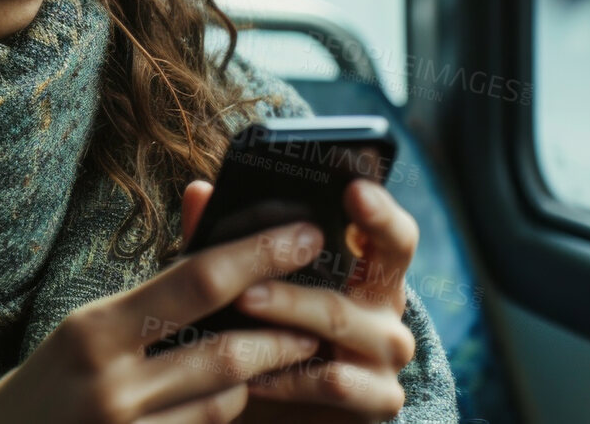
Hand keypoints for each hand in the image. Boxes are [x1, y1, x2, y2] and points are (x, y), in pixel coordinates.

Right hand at [0, 182, 323, 423]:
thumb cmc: (45, 388)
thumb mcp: (83, 332)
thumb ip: (151, 296)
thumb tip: (213, 240)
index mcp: (94, 329)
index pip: (196, 280)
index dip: (260, 255)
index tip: (305, 235)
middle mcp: (110, 382)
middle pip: (225, 350)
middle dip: (281, 332)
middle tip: (317, 316)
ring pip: (224, 401)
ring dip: (256, 379)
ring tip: (278, 357)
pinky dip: (223, 412)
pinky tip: (232, 398)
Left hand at [230, 179, 421, 422]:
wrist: (275, 414)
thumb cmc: (265, 335)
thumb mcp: (245, 287)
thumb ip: (227, 243)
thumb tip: (198, 191)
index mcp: (367, 267)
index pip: (391, 231)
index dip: (379, 209)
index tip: (353, 188)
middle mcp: (387, 305)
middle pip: (382, 265)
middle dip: (321, 248)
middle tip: (282, 238)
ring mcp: (389, 353)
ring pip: (340, 319)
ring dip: (289, 308)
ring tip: (244, 300)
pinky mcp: (380, 399)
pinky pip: (336, 381)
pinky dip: (292, 376)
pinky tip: (256, 375)